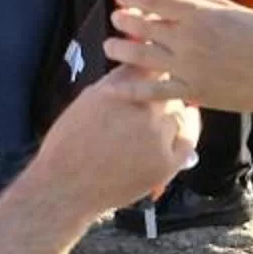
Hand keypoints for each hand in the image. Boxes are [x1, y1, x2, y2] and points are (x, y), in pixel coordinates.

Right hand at [32, 72, 202, 211]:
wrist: (64, 187)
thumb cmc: (68, 145)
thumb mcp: (88, 99)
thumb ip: (117, 82)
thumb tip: (139, 67)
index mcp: (119, 88)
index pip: (150, 67)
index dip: (156, 70)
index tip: (158, 73)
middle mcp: (139, 107)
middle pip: (167, 89)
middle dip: (162, 95)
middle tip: (156, 104)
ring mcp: (155, 134)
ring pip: (178, 114)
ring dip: (172, 115)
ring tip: (159, 124)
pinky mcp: (165, 162)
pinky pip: (187, 141)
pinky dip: (186, 133)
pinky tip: (184, 130)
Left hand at [111, 0, 252, 124]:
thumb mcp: (238, 11)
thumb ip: (209, 1)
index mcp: (200, 15)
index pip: (157, 0)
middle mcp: (188, 39)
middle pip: (144, 27)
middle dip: (125, 20)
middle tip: (116, 17)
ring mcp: (187, 67)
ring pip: (142, 57)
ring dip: (121, 49)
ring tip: (109, 45)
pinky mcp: (191, 92)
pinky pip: (154, 91)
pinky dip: (131, 89)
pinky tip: (114, 87)